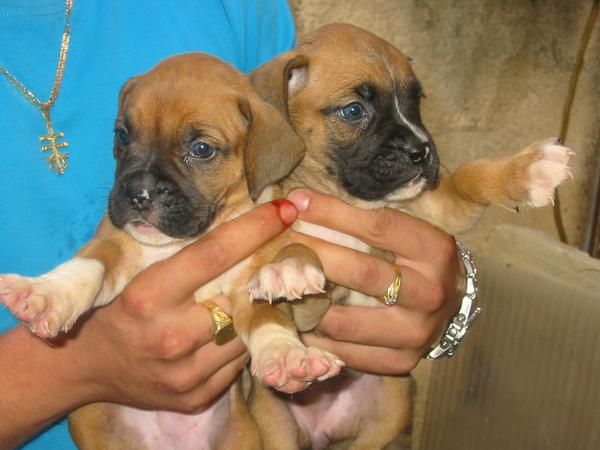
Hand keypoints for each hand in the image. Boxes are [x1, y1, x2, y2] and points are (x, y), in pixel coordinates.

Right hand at [72, 200, 297, 410]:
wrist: (82, 366)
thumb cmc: (111, 306)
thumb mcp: (133, 270)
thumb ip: (180, 251)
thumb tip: (236, 219)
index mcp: (149, 295)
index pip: (215, 253)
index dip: (255, 228)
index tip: (285, 209)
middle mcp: (170, 336)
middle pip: (241, 295)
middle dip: (265, 273)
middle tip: (280, 255)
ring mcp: (185, 372)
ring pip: (248, 331)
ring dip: (256, 310)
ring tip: (254, 294)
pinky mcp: (196, 397)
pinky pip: (240, 361)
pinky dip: (243, 340)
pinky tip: (235, 328)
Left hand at [288, 190, 462, 374]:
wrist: (450, 301)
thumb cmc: (415, 256)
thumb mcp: (402, 230)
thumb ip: (358, 218)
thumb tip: (298, 202)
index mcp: (435, 251)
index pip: (378, 227)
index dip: (334, 214)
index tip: (298, 203)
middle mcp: (430, 293)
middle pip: (361, 273)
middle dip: (315, 256)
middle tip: (282, 246)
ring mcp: (416, 333)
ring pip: (345, 321)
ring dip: (305, 303)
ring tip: (280, 287)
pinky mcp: (401, 361)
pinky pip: (346, 353)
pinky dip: (314, 336)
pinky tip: (295, 320)